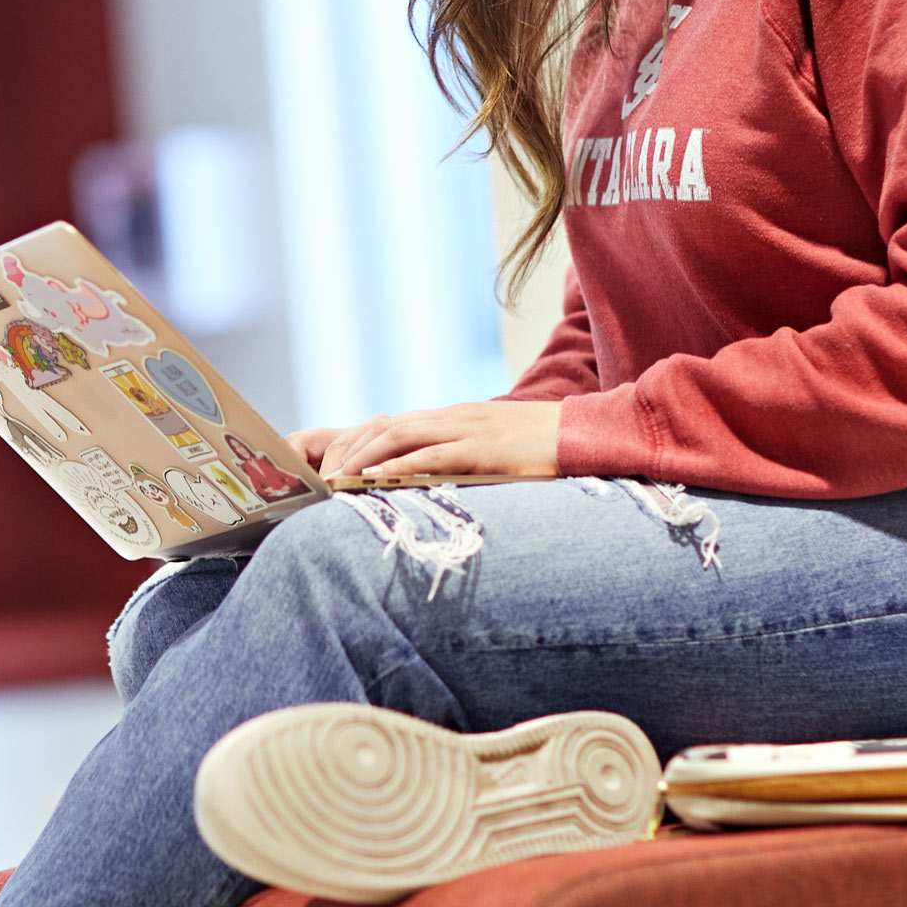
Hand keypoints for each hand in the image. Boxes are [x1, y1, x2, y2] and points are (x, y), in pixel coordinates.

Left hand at [292, 400, 560, 482]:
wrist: (586, 435)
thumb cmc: (541, 449)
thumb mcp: (491, 451)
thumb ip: (460, 461)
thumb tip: (429, 487)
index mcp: (450, 420)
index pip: (388, 424)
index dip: (353, 443)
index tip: (328, 468)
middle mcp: (451, 419)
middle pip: (383, 427)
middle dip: (346, 451)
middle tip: (320, 480)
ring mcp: (466, 430)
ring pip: (400, 436)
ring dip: (362, 458)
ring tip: (335, 481)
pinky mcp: (484, 450)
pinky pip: (433, 455)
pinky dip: (400, 466)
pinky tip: (375, 479)